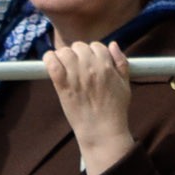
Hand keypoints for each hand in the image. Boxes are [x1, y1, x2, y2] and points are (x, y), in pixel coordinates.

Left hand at [45, 41, 136, 174]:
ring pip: (64, 51)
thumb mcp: (125, 85)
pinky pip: (51, 63)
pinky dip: (49, 59)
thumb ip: (121, 62)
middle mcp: (91, 68)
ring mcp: (75, 76)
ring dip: (63, 56)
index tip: (90, 63)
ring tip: (65, 67)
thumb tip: (113, 44)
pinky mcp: (62, 85)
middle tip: (77, 67)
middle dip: (78, 54)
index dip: (93, 53)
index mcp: (107, 66)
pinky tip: (50, 62)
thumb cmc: (115, 109)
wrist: (101, 130)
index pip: (97, 46)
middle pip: (79, 47)